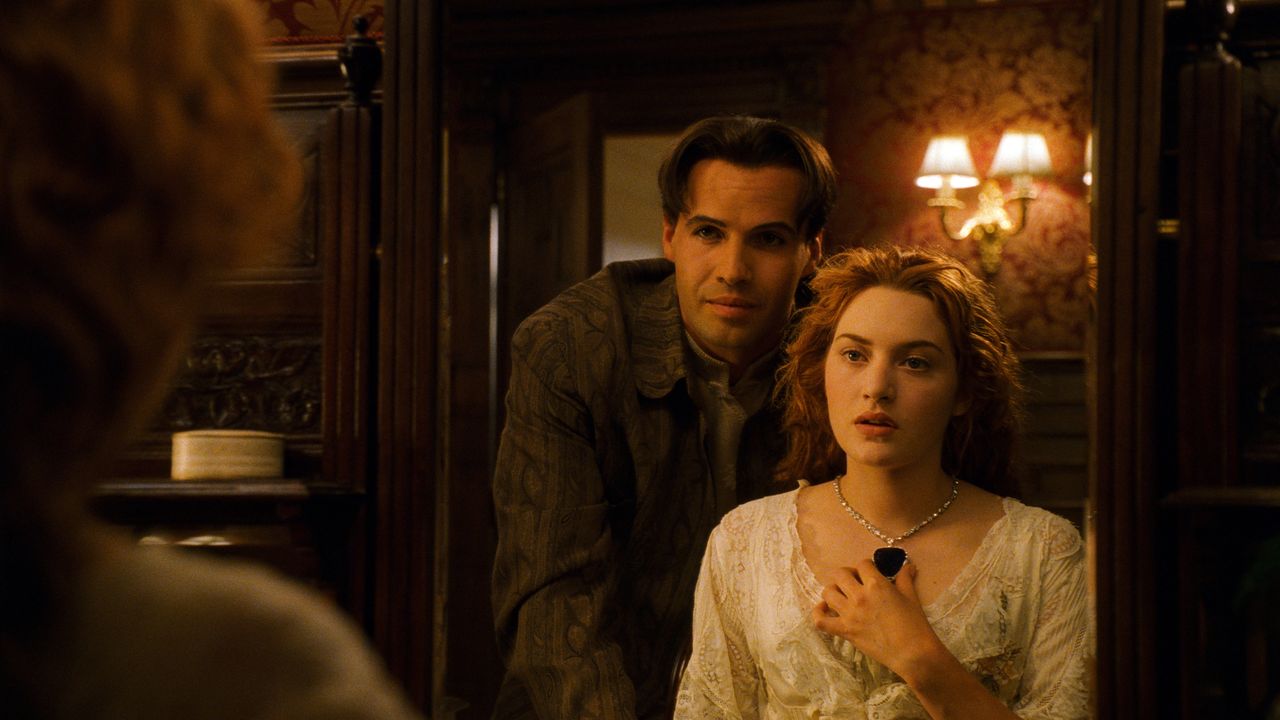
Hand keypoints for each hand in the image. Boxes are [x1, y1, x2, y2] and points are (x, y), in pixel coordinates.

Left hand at [811, 559, 945, 674]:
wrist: (913, 653)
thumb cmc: (915, 625)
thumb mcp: (911, 597)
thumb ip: (905, 578)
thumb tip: (909, 565)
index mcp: (876, 584)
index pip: (862, 564)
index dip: (866, 567)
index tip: (871, 574)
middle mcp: (859, 596)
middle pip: (840, 574)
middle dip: (847, 574)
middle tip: (856, 582)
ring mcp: (849, 614)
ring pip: (828, 593)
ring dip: (834, 590)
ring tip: (843, 595)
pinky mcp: (844, 631)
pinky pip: (820, 620)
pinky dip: (818, 613)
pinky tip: (825, 609)